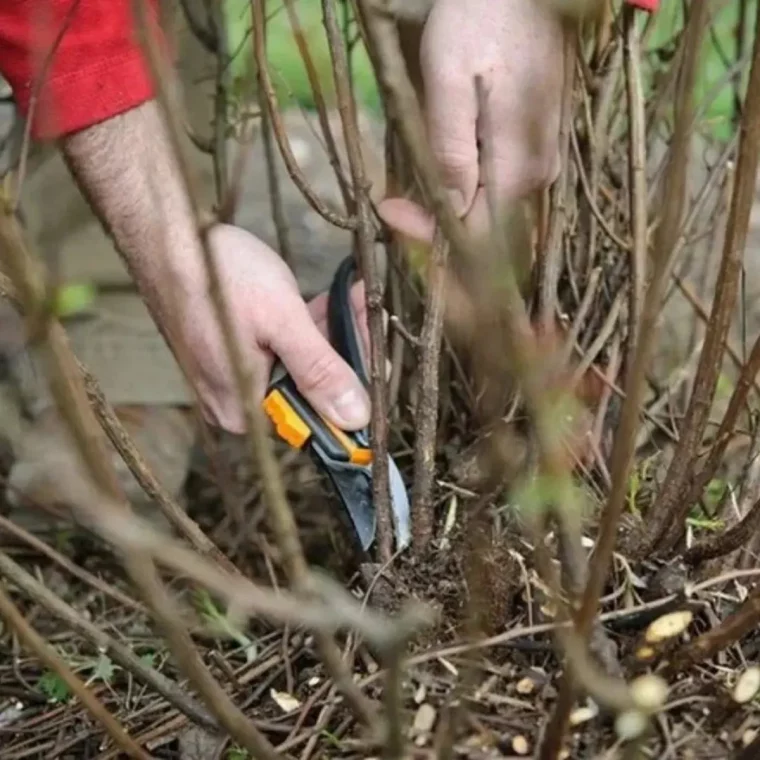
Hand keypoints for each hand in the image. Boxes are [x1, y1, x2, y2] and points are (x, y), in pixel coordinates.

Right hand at [176, 224, 370, 434]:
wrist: (166, 233)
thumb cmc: (218, 274)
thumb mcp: (280, 321)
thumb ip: (319, 371)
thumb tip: (355, 418)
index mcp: (246, 409)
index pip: (317, 417)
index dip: (355, 387)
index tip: (382, 354)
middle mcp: (239, 403)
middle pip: (311, 389)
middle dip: (346, 350)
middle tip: (368, 311)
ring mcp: (235, 377)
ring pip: (301, 365)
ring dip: (332, 332)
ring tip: (355, 297)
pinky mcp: (235, 352)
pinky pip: (283, 349)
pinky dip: (308, 326)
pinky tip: (330, 300)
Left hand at [378, 0, 564, 242]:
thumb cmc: (480, 19)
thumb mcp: (450, 80)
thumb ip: (451, 150)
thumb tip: (449, 210)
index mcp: (518, 167)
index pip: (476, 231)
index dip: (431, 230)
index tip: (390, 212)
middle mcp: (540, 173)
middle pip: (485, 221)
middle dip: (438, 218)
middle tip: (393, 204)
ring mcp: (545, 156)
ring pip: (492, 201)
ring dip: (452, 201)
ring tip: (412, 186)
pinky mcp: (541, 141)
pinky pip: (502, 178)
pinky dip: (469, 181)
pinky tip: (445, 165)